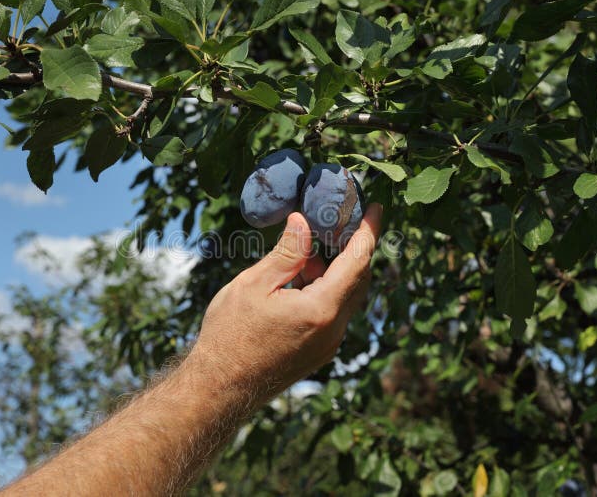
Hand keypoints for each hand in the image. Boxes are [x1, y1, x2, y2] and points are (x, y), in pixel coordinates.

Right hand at [192, 204, 382, 401]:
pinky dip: (324, 291)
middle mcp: (334, 330)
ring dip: (331, 271)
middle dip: (350, 248)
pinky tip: (297, 281)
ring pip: (344, 297)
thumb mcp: (254, 285)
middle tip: (336, 222)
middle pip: (357, 279)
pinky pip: (333, 314)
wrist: (219, 389)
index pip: (358, 261)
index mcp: (322, 309)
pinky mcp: (318, 354)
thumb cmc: (230, 336)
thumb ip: (286, 253)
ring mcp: (328, 346)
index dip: (369, 231)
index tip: (377, 207)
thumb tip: (303, 222)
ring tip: (302, 254)